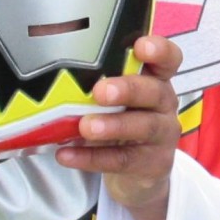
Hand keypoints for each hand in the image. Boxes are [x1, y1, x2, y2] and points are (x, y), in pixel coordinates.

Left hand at [55, 36, 181, 219]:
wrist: (138, 172)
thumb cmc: (120, 121)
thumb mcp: (115, 100)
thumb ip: (96, 84)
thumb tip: (50, 73)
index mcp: (156, 80)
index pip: (169, 59)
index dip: (159, 51)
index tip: (140, 47)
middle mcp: (164, 104)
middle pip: (154, 92)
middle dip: (128, 90)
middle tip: (100, 92)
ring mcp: (162, 135)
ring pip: (143, 127)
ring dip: (113, 126)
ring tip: (85, 127)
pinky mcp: (153, 164)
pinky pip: (122, 160)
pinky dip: (92, 158)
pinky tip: (66, 155)